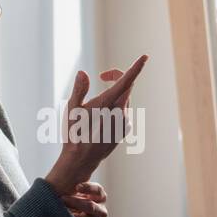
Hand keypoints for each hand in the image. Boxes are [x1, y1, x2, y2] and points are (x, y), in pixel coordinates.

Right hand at [45, 57, 147, 192]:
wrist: (81, 159)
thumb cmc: (74, 133)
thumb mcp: (71, 109)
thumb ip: (79, 89)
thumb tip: (83, 73)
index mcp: (108, 104)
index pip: (126, 81)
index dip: (136, 67)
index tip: (145, 57)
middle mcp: (120, 113)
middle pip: (127, 86)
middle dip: (117, 77)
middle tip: (102, 76)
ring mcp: (124, 122)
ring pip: (125, 99)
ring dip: (115, 93)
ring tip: (96, 105)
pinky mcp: (124, 130)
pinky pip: (124, 111)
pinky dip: (115, 107)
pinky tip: (101, 118)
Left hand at [50, 182, 107, 216]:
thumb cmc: (65, 205)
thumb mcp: (67, 193)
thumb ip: (68, 187)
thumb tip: (62, 178)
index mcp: (98, 197)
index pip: (98, 191)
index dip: (89, 188)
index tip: (77, 186)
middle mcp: (100, 211)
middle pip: (92, 207)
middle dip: (76, 203)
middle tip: (62, 199)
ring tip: (61, 216)